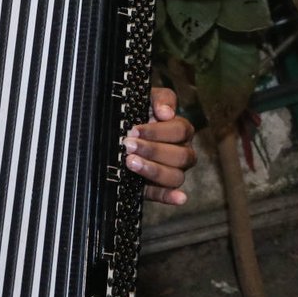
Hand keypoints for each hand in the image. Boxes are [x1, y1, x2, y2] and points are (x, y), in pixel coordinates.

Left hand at [125, 87, 196, 205]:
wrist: (115, 129)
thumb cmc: (135, 111)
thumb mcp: (145, 98)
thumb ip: (160, 98)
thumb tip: (167, 112)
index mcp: (179, 130)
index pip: (180, 131)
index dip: (158, 131)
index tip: (134, 130)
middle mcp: (180, 152)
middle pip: (182, 156)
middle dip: (153, 150)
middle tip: (128, 145)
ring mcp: (170, 171)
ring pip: (176, 176)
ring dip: (155, 170)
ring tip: (130, 162)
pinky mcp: (155, 187)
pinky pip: (166, 195)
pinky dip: (171, 197)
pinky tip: (178, 198)